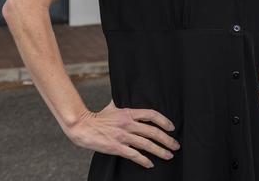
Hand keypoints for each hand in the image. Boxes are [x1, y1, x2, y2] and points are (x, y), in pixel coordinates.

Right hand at [65, 99, 180, 168]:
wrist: (82, 127)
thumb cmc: (98, 117)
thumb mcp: (113, 106)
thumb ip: (124, 105)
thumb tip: (129, 95)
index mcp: (129, 113)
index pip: (151, 115)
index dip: (164, 121)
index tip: (172, 128)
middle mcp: (128, 124)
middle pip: (152, 131)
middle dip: (167, 140)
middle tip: (175, 145)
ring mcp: (122, 136)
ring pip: (146, 144)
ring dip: (160, 151)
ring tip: (168, 155)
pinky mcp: (116, 147)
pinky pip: (133, 155)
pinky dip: (143, 160)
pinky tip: (150, 164)